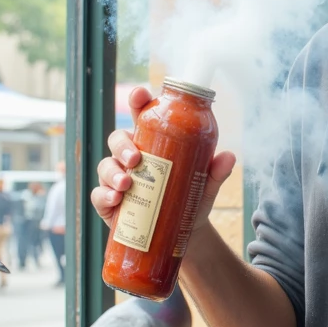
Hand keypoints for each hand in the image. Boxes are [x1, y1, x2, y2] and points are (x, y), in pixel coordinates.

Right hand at [91, 84, 236, 236]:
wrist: (182, 231)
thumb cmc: (190, 198)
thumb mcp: (205, 184)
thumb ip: (215, 171)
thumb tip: (229, 156)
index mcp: (153, 143)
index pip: (141, 116)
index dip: (138, 101)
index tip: (140, 94)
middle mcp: (131, 156)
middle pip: (117, 139)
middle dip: (123, 145)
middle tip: (136, 158)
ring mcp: (117, 178)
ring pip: (105, 165)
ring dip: (113, 172)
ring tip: (126, 184)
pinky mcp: (109, 202)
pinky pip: (98, 194)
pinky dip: (104, 195)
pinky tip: (115, 200)